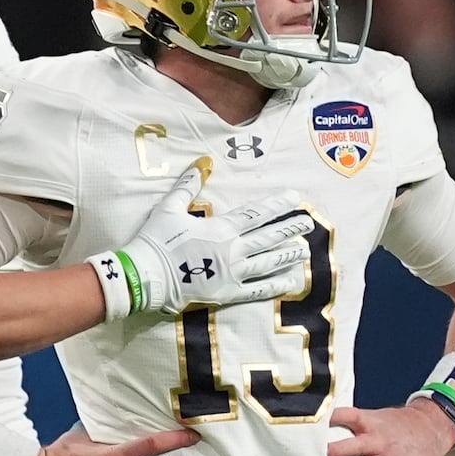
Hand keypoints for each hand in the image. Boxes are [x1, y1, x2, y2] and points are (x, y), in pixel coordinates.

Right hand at [116, 166, 313, 314]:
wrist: (145, 276)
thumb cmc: (156, 240)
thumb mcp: (170, 207)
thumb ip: (189, 185)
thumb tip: (204, 162)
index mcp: (221, 229)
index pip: (256, 214)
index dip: (278, 205)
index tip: (296, 198)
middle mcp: (232, 250)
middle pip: (268, 238)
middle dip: (290, 229)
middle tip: (309, 223)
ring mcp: (232, 273)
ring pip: (268, 263)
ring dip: (288, 256)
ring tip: (305, 251)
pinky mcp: (227, 293)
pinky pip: (257, 290)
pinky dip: (275, 286)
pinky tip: (291, 281)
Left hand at [326, 399, 454, 455]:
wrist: (434, 430)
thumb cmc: (398, 425)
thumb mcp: (377, 417)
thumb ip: (353, 423)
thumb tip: (321, 424)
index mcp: (371, 423)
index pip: (349, 415)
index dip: (332, 416)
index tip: (315, 420)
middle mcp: (379, 441)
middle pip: (355, 445)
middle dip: (336, 450)